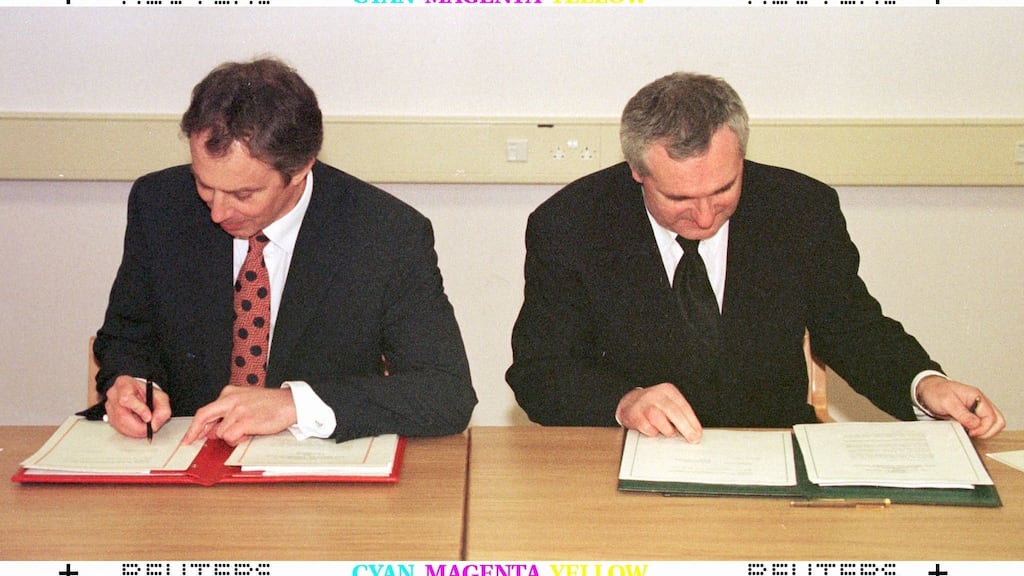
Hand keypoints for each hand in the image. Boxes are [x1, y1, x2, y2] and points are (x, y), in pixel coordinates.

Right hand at [104, 375, 171, 437]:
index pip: (126, 398)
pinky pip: (119, 429)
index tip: (148, 417)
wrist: (139, 394)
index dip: (138, 409)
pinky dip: (131, 432)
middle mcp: (113, 394)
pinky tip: (138, 427)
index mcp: (123, 384)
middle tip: (149, 428)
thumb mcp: (161, 397)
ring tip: (145, 426)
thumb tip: (155, 424)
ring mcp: (109, 407)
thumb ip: (162, 409)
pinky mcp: (109, 418)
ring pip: (120, 424)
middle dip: (138, 426)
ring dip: (135, 430)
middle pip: (121, 415)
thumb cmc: (148, 394)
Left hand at [181, 386, 296, 445]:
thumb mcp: (246, 402)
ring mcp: (238, 410)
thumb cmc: (271, 404)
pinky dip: (236, 440)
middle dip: (194, 432)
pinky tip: (247, 434)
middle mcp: (231, 399)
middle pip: (203, 416)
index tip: (190, 435)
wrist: (290, 403)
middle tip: (189, 442)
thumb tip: (212, 430)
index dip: (195, 425)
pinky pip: (230, 437)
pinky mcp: (246, 420)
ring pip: (220, 432)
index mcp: (229, 393)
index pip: (206, 410)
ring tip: (245, 432)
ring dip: (230, 437)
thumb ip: (228, 413)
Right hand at [615, 382, 702, 442]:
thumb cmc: (652, 406)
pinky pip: (646, 427)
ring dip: (666, 430)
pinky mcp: (633, 414)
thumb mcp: (667, 405)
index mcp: (667, 390)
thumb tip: (693, 432)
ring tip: (668, 433)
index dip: (692, 421)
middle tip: (692, 439)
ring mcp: (643, 403)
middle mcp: (655, 394)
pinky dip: (652, 432)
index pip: (683, 406)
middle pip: (673, 411)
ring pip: (659, 418)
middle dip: (685, 428)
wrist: (629, 403)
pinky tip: (654, 431)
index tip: (698, 433)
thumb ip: (679, 415)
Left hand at [916, 375, 1004, 438]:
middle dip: (988, 431)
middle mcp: (980, 403)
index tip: (971, 432)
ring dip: (984, 432)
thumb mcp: (947, 402)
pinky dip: (977, 430)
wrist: (927, 389)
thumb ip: (962, 414)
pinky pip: (982, 425)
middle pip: (998, 421)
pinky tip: (967, 430)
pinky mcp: (972, 415)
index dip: (983, 428)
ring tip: (969, 432)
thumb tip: (975, 425)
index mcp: (977, 397)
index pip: (991, 417)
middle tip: (973, 434)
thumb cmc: (936, 391)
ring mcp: (977, 409)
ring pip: (993, 424)